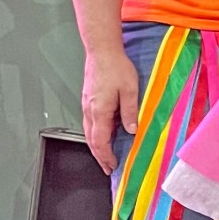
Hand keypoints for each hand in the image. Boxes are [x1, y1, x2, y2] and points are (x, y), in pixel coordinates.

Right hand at [81, 46, 141, 172]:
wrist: (102, 52)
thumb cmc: (116, 68)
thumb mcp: (130, 90)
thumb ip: (130, 112)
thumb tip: (131, 131)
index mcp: (99, 111)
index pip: (100, 141)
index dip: (105, 156)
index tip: (112, 166)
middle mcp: (89, 110)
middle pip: (91, 140)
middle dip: (99, 156)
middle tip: (107, 168)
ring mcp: (87, 105)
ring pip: (88, 132)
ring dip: (96, 146)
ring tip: (105, 156)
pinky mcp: (88, 100)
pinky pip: (90, 123)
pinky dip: (96, 134)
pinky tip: (104, 135)